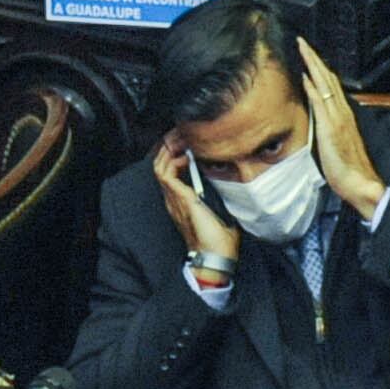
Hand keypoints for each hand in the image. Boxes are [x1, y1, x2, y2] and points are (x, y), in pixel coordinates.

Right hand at [154, 134, 240, 265]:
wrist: (215, 254)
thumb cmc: (220, 238)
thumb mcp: (220, 209)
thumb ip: (219, 195)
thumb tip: (229, 180)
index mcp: (181, 200)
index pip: (170, 170)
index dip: (176, 153)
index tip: (188, 141)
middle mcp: (173, 197)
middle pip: (161, 163)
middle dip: (170, 145)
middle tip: (182, 134)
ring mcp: (173, 197)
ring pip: (160, 164)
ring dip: (170, 149)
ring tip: (181, 138)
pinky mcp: (179, 197)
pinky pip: (166, 172)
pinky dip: (174, 159)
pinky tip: (186, 155)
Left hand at [301, 50, 387, 218]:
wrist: (361, 183)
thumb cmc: (350, 169)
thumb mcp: (338, 144)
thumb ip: (332, 130)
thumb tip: (323, 122)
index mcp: (344, 115)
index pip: (331, 86)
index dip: (320, 69)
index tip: (310, 55)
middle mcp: (342, 112)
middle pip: (328, 79)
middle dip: (314, 59)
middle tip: (302, 42)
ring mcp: (337, 118)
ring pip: (324, 84)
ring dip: (312, 65)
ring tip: (302, 49)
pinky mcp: (330, 128)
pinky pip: (320, 103)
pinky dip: (312, 87)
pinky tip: (305, 75)